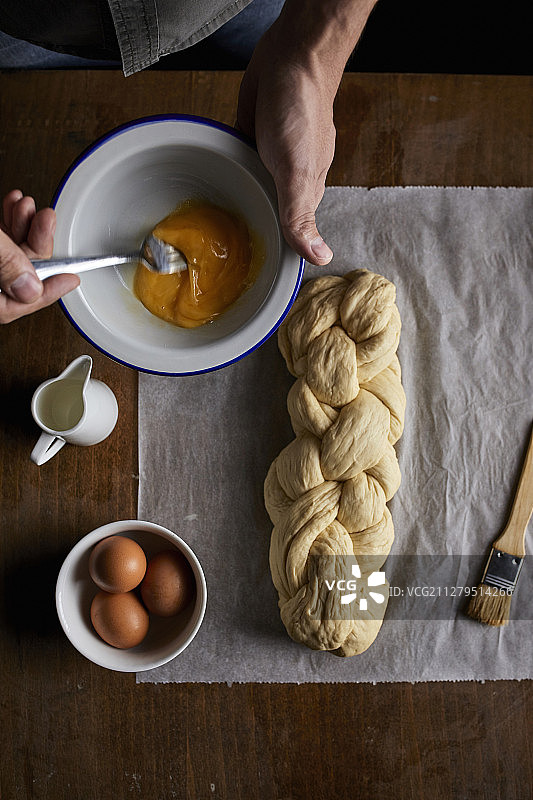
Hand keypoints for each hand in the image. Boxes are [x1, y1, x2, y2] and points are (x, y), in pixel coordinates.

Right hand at [0, 190, 78, 323]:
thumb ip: (5, 264)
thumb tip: (32, 288)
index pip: (18, 305)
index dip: (50, 291)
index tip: (73, 279)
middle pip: (19, 274)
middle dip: (37, 242)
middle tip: (47, 220)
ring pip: (11, 253)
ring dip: (24, 226)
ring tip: (28, 207)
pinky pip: (0, 241)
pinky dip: (10, 222)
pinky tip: (16, 206)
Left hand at [237, 0, 376, 266]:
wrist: (290, 59)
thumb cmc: (300, 112)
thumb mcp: (298, 173)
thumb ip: (301, 217)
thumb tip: (320, 257)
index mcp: (305, 192)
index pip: (293, 235)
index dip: (275, 255)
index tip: (254, 278)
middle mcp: (288, 179)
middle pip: (269, 215)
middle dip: (249, 235)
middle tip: (221, 264)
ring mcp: (269, 159)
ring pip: (251, 192)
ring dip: (234, 206)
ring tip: (208, 234)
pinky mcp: (251, 139)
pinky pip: (237, 166)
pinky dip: (226, 176)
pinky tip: (211, 187)